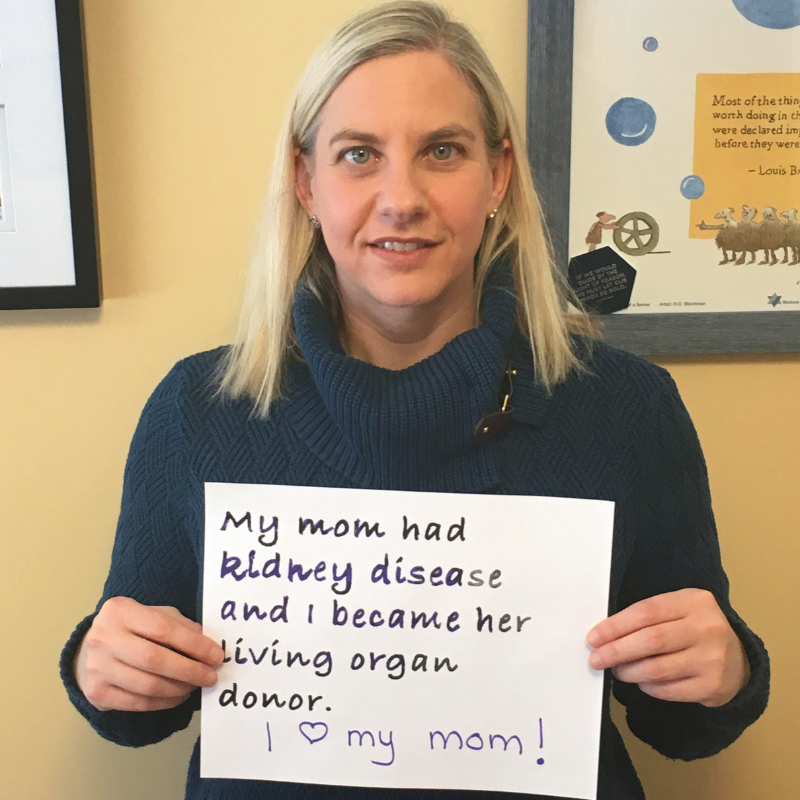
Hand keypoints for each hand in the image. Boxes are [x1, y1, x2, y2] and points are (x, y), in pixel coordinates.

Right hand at [75, 596, 222, 711]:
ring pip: (147, 685)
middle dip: (189, 670)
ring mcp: (97, 668)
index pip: (163, 629)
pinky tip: (178, 696)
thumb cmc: (132, 628)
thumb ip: (181, 626)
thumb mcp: (155, 615)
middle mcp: (103, 638)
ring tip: (195, 686)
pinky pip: (138, 703)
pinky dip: (164, 702)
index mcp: (120, 611)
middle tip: (211, 676)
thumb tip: (210, 648)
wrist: (90, 648)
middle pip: (154, 659)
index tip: (216, 655)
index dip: (194, 644)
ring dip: (179, 689)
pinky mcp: (97, 693)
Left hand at [586, 589, 749, 706]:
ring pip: (657, 669)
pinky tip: (641, 681)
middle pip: (651, 641)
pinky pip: (668, 690)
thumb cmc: (694, 629)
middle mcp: (707, 628)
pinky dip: (647, 687)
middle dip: (616, 651)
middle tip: (596, 658)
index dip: (615, 626)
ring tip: (617, 670)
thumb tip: (604, 634)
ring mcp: (712, 659)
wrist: (739, 659)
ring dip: (628, 671)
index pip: (646, 612)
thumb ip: (647, 616)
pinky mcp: (712, 686)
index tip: (593, 637)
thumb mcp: (678, 609)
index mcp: (694, 601)